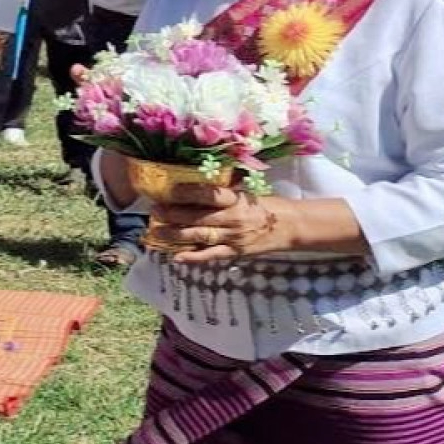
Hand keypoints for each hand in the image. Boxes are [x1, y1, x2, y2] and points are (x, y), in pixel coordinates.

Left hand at [149, 184, 290, 262]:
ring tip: (156, 232)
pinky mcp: (235, 252)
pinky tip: (176, 257)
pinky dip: (193, 257)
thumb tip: (191, 186)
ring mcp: (233, 237)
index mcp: (235, 199)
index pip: (206, 194)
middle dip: (172, 214)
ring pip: (199, 235)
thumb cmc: (263, 206)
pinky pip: (211, 255)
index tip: (166, 190)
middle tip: (154, 211)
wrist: (290, 226)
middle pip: (197, 216)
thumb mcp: (244, 193)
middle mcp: (232, 217)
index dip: (185, 192)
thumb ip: (221, 192)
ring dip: (175, 235)